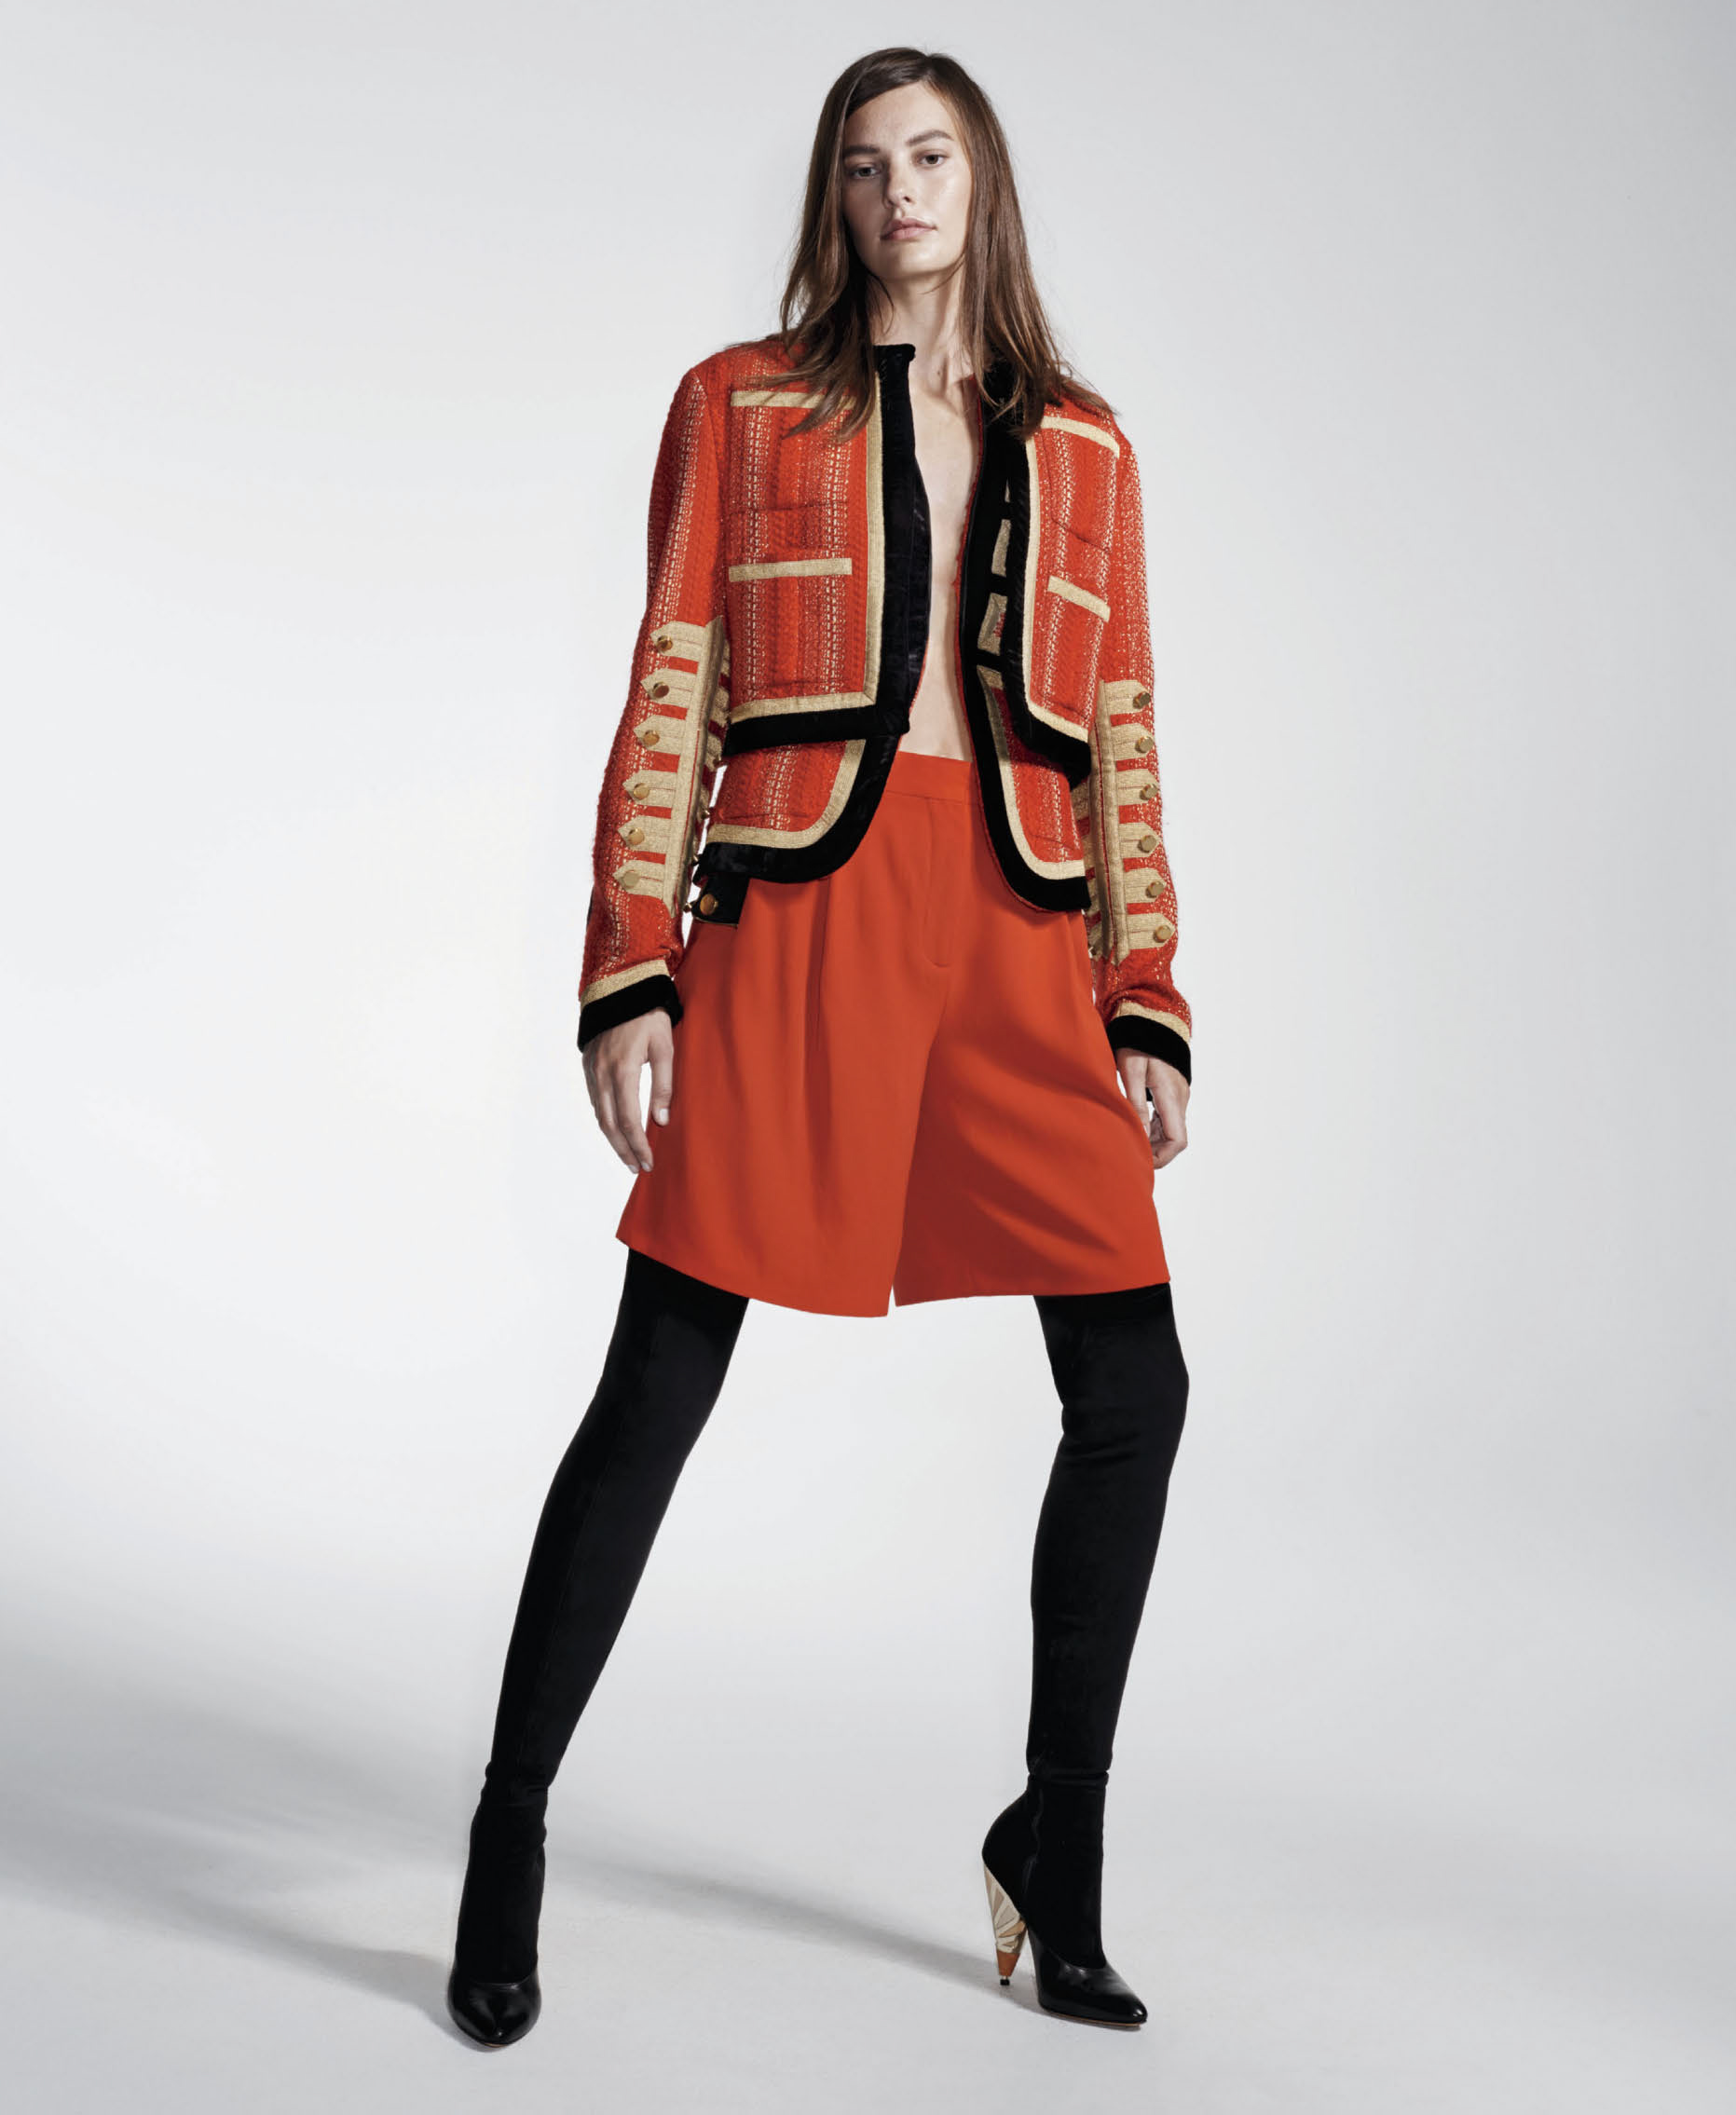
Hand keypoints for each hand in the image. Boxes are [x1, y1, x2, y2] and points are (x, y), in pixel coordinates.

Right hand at [583, 1010, 674, 1173]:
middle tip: (638, 1168)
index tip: (648, 1162)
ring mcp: (592, 1069)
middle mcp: (602, 1073)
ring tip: (628, 1156)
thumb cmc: (648, 1015)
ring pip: (598, 1115)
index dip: (638, 1145)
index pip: (628, 1120)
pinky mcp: (588, 1064)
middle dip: (624, 1150)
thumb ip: (664, 1085)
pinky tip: (615, 1128)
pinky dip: (604, 1119)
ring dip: (612, 1139)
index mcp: (623, 1070)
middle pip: (609, 1124)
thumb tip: (661, 1120)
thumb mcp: (665, 1047)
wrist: (619, 986)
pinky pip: (594, 1100)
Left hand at [1114, 1051, 1188, 1169]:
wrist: (1153, 1019)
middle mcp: (1180, 1099)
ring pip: (1172, 1131)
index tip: (1141, 1160)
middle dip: (1156, 1152)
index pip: (1178, 1140)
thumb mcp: (1131, 1070)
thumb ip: (1135, 1102)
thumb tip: (1139, 1134)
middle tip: (1130, 1155)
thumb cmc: (1138, 1042)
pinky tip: (1136, 1129)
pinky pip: (1168, 1120)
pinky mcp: (1172, 1093)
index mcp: (1171, 1096)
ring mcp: (1178, 1096)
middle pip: (1176, 1140)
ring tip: (1129, 1143)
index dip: (1162, 1157)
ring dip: (1154, 1142)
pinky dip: (1154, 1130)